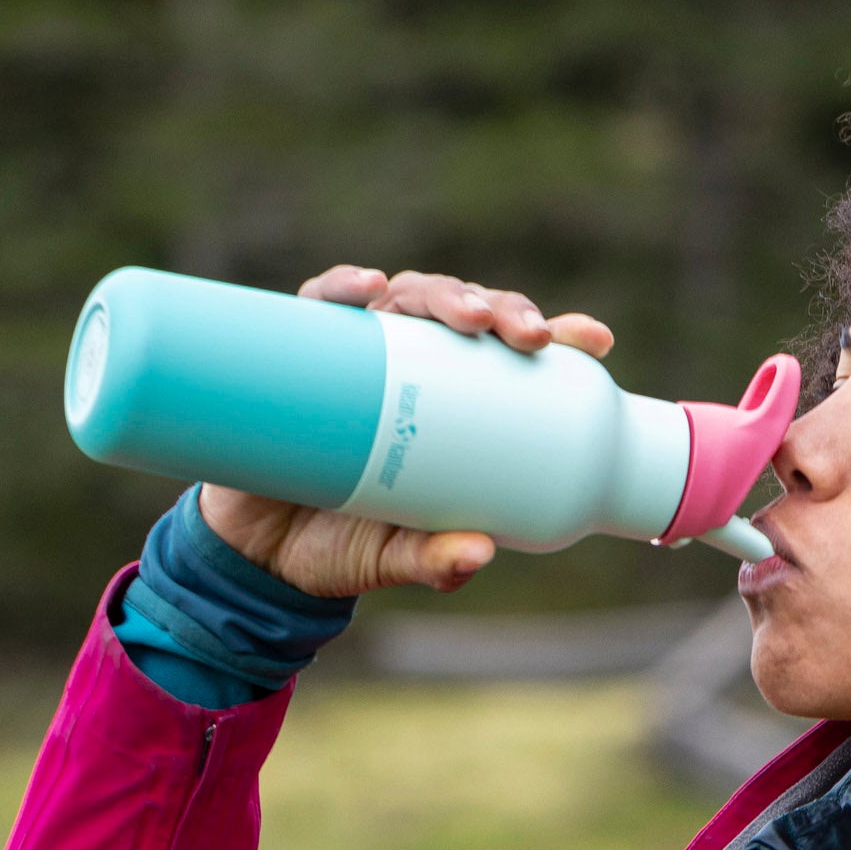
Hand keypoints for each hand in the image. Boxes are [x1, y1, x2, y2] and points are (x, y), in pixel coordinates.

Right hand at [196, 267, 615, 598]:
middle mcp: (414, 370)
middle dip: (503, 311)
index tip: (594, 341)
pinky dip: (344, 288)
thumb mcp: (396, 560)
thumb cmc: (343, 548)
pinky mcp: (300, 352)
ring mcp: (359, 355)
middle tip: (527, 337)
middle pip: (467, 316)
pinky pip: (322, 307)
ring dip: (441, 295)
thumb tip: (479, 554)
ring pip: (407, 298)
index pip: (514, 360)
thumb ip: (436, 561)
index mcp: (457, 410)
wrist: (256, 555)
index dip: (558, 337)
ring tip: (464, 317)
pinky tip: (368, 289)